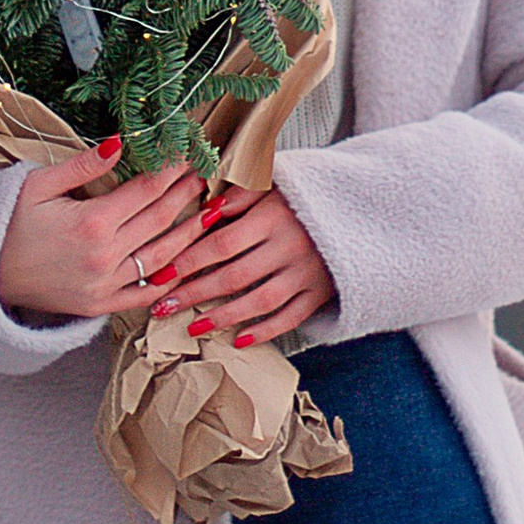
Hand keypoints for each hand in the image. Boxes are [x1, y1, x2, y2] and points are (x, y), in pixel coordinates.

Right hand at [0, 149, 208, 324]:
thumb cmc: (7, 222)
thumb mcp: (39, 184)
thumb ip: (84, 166)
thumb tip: (120, 142)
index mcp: (92, 222)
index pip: (147, 191)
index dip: (172, 171)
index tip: (188, 156)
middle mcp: (105, 256)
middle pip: (160, 220)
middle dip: (187, 195)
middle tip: (206, 176)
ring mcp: (104, 285)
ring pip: (162, 257)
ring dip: (191, 234)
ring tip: (211, 214)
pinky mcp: (98, 305)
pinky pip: (143, 294)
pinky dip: (168, 280)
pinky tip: (186, 265)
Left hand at [148, 184, 336, 349]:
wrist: (361, 211)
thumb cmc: (306, 197)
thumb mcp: (276, 184)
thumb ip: (241, 194)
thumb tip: (205, 209)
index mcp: (275, 215)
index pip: (222, 243)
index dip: (189, 261)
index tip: (162, 274)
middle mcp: (291, 246)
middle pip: (234, 276)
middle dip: (194, 294)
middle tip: (162, 306)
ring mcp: (308, 273)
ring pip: (259, 302)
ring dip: (222, 317)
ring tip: (192, 327)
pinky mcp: (322, 292)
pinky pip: (290, 318)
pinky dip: (265, 331)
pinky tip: (238, 340)